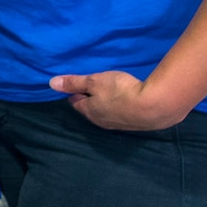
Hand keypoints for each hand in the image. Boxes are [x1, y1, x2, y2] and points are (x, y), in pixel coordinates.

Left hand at [49, 70, 185, 130]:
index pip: (76, 102)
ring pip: (107, 113)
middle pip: (91, 109)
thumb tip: (51, 84)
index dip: (74, 92)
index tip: (75, 85)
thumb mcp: (94, 82)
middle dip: (89, 99)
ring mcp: (120, 125)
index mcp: (90, 112)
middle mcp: (102, 122)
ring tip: (109, 92)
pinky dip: (121, 107)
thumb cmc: (120, 91)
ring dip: (106, 104)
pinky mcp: (136, 124)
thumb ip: (74, 82)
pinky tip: (127, 100)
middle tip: (92, 87)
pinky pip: (122, 114)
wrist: (155, 106)